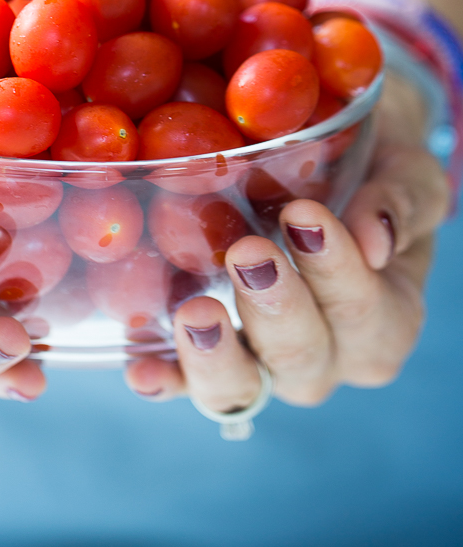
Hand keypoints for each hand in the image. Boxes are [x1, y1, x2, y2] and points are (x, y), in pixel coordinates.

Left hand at [125, 74, 450, 409]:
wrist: (327, 158)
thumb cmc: (371, 170)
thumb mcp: (405, 172)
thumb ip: (400, 200)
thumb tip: (376, 239)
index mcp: (383, 319)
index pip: (365, 313)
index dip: (336, 272)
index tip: (305, 215)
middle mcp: (325, 355)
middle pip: (302, 357)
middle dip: (276, 308)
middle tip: (249, 254)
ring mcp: (261, 363)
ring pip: (243, 388)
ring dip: (218, 356)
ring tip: (196, 313)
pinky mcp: (204, 355)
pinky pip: (184, 381)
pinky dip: (165, 379)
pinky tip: (141, 368)